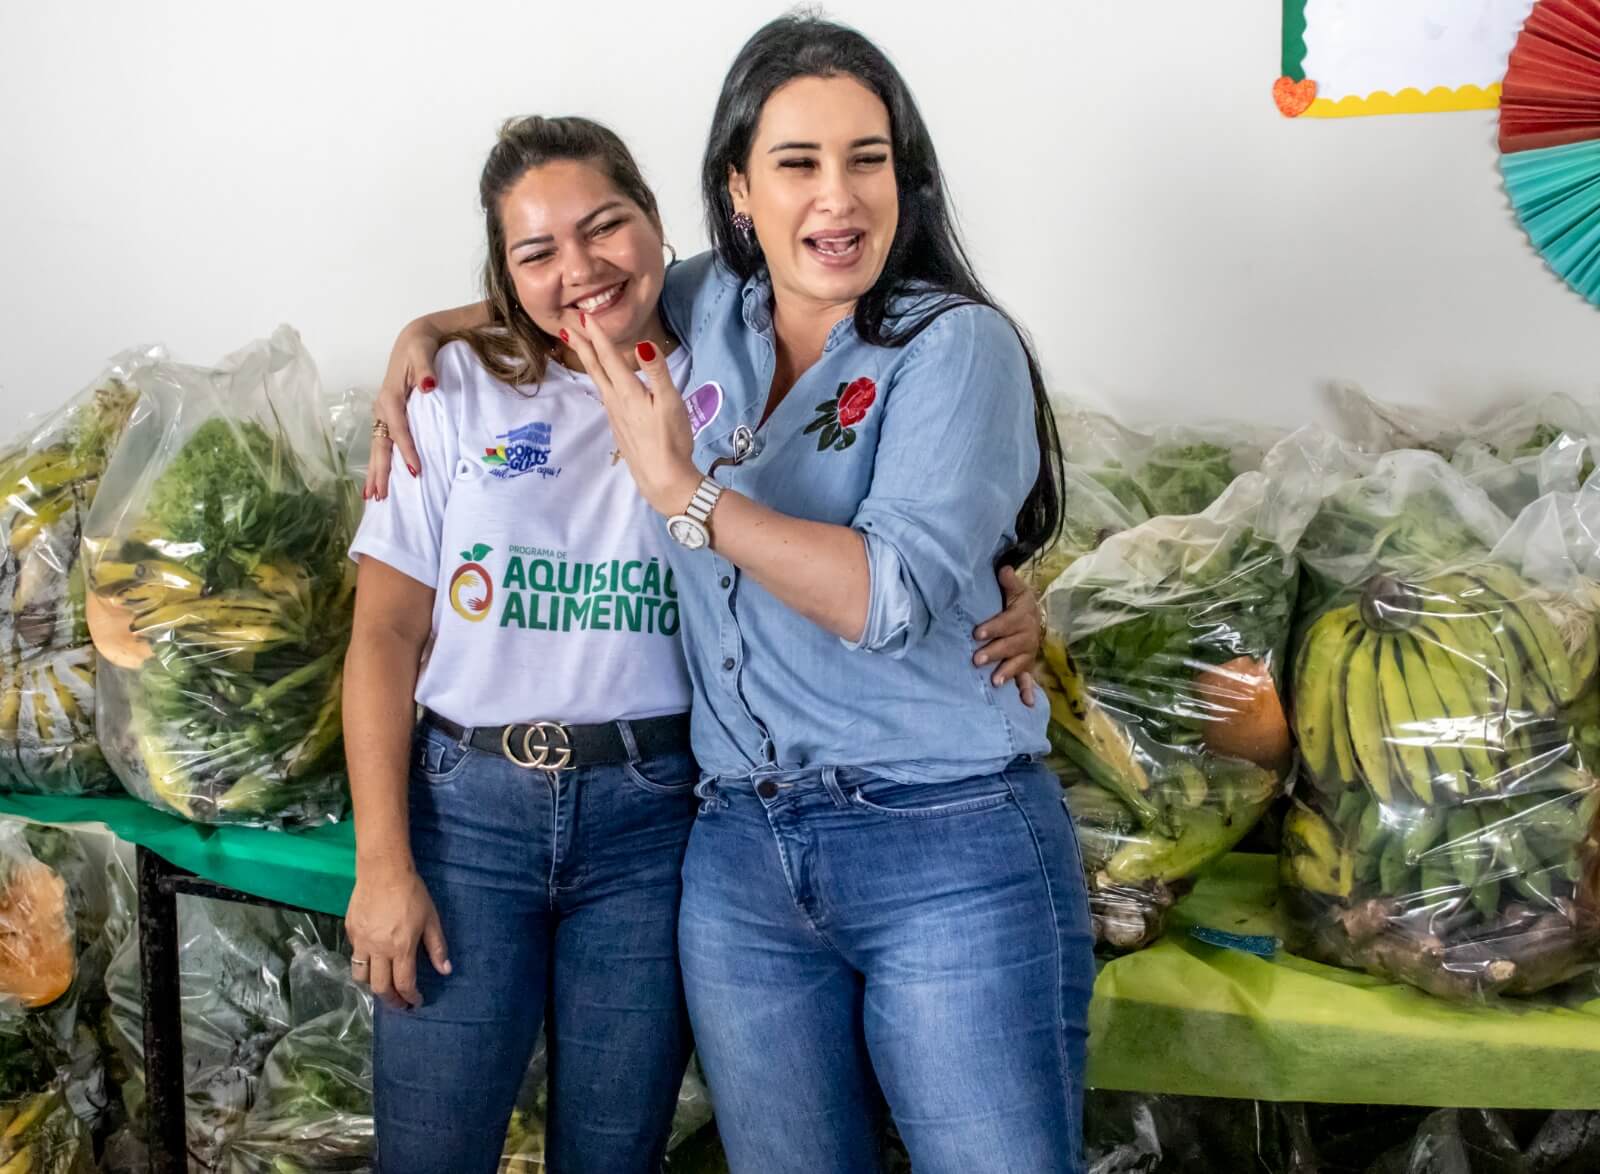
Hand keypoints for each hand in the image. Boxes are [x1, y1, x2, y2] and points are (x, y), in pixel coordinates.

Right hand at [345, 863, 450, 1010]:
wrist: (383, 871)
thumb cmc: (412, 893)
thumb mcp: (431, 919)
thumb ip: (437, 947)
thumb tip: (445, 970)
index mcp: (401, 948)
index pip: (404, 984)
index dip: (410, 998)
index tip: (415, 1002)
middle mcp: (378, 950)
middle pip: (379, 988)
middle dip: (391, 1000)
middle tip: (399, 1003)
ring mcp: (361, 942)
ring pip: (361, 976)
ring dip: (372, 985)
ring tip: (383, 984)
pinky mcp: (350, 932)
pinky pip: (354, 956)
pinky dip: (363, 964)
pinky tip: (373, 960)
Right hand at [365, 321, 443, 501]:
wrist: (414, 339)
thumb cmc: (421, 346)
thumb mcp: (424, 352)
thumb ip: (427, 369)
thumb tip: (428, 386)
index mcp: (391, 397)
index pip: (399, 430)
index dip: (407, 451)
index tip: (416, 472)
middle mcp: (382, 408)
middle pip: (381, 445)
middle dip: (380, 471)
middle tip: (379, 497)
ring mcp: (383, 413)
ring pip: (378, 447)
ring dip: (375, 472)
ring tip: (372, 497)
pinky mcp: (387, 416)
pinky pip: (383, 442)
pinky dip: (379, 461)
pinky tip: (378, 478)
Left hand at [563, 321, 699, 516]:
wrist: (662, 477)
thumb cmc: (671, 439)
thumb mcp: (670, 402)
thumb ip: (657, 372)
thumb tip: (643, 344)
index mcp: (627, 391)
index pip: (609, 357)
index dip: (597, 336)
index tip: (585, 317)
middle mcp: (615, 401)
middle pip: (595, 368)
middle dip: (583, 346)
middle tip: (570, 328)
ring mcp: (614, 415)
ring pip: (598, 381)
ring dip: (589, 362)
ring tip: (582, 348)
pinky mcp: (619, 427)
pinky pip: (606, 395)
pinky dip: (601, 380)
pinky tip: (606, 382)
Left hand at [973, 565, 1042, 705]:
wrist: (1034, 615)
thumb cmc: (1017, 602)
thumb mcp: (1015, 589)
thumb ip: (1008, 581)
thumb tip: (1003, 569)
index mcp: (1023, 616)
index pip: (1007, 622)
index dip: (993, 628)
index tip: (977, 633)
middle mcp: (1028, 636)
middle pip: (1011, 645)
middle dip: (994, 652)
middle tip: (977, 660)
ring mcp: (1028, 652)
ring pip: (1018, 663)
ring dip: (1007, 672)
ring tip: (994, 681)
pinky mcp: (1027, 665)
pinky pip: (1029, 678)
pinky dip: (1028, 691)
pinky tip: (1027, 704)